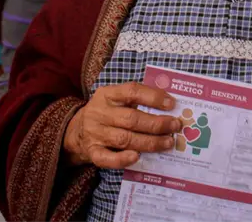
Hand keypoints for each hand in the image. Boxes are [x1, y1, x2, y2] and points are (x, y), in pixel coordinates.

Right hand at [63, 82, 182, 168]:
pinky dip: (122, 159)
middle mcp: (99, 112)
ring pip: (124, 139)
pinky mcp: (92, 152)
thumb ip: (137, 100)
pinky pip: (107, 158)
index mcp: (108, 94)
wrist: (75, 130)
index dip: (153, 97)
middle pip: (131, 119)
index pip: (132, 91)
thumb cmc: (107, 113)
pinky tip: (137, 157)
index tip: (172, 104)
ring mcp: (94, 133)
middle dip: (157, 124)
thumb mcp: (116, 99)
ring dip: (149, 142)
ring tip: (168, 142)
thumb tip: (169, 106)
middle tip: (175, 126)